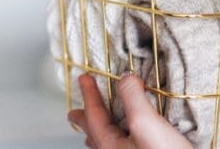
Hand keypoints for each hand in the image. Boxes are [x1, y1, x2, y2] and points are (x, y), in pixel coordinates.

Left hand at [68, 73, 193, 148]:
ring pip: (107, 142)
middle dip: (85, 119)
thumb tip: (125, 78)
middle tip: (74, 112)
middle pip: (94, 133)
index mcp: (109, 145)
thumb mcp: (145, 123)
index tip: (83, 78)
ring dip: (101, 129)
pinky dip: (120, 134)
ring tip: (99, 125)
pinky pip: (123, 144)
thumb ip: (133, 98)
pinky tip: (130, 136)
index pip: (93, 115)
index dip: (88, 94)